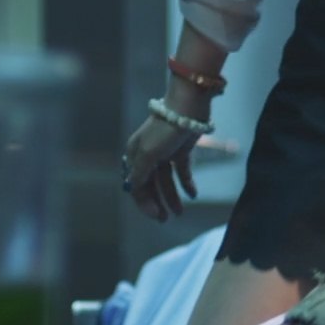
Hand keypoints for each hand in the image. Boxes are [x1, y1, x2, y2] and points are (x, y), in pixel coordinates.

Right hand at [121, 86, 207, 222]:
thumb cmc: (165, 129)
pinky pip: (182, 171)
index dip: (145, 203)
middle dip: (159, 202)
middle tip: (168, 219)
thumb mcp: (149, 153)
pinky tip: (193, 194)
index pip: (137, 185)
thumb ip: (140, 173)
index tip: (157, 216)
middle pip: (151, 184)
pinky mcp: (181, 149)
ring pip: (167, 180)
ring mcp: (165, 152)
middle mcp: (148, 155)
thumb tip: (132, 189)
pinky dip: (187, 183)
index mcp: (135, 155)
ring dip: (173, 196)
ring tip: (181, 211)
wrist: (188, 106)